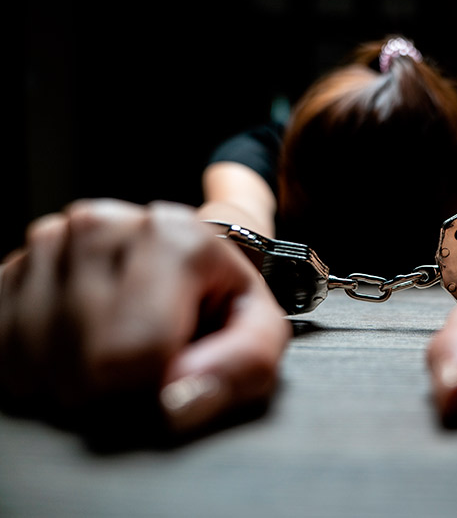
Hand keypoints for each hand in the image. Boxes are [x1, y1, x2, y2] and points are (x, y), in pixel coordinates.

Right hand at [0, 199, 290, 432]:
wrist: (183, 259)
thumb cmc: (220, 299)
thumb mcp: (260, 331)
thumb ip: (242, 365)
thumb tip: (177, 401)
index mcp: (172, 234)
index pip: (134, 355)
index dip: (159, 383)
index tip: (179, 364)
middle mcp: (101, 226)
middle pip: (84, 368)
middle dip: (119, 387)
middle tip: (149, 358)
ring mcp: (47, 244)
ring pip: (37, 368)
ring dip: (76, 380)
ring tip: (117, 347)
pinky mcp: (8, 270)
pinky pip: (4, 357)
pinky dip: (39, 370)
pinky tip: (78, 346)